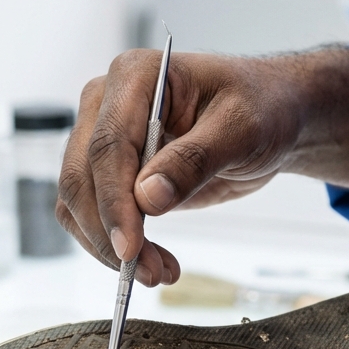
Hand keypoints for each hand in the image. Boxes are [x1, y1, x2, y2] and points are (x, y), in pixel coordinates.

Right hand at [57, 48, 348, 285]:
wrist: (269, 115)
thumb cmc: (260, 107)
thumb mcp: (241, 129)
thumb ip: (194, 160)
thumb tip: (147, 198)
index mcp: (134, 76)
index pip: (108, 145)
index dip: (115, 201)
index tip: (130, 247)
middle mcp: (107, 104)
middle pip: (82, 177)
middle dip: (110, 233)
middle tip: (150, 273)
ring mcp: (104, 138)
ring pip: (79, 202)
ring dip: (109, 246)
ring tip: (159, 272)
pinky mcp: (112, 172)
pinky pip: (93, 214)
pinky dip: (115, 245)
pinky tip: (152, 261)